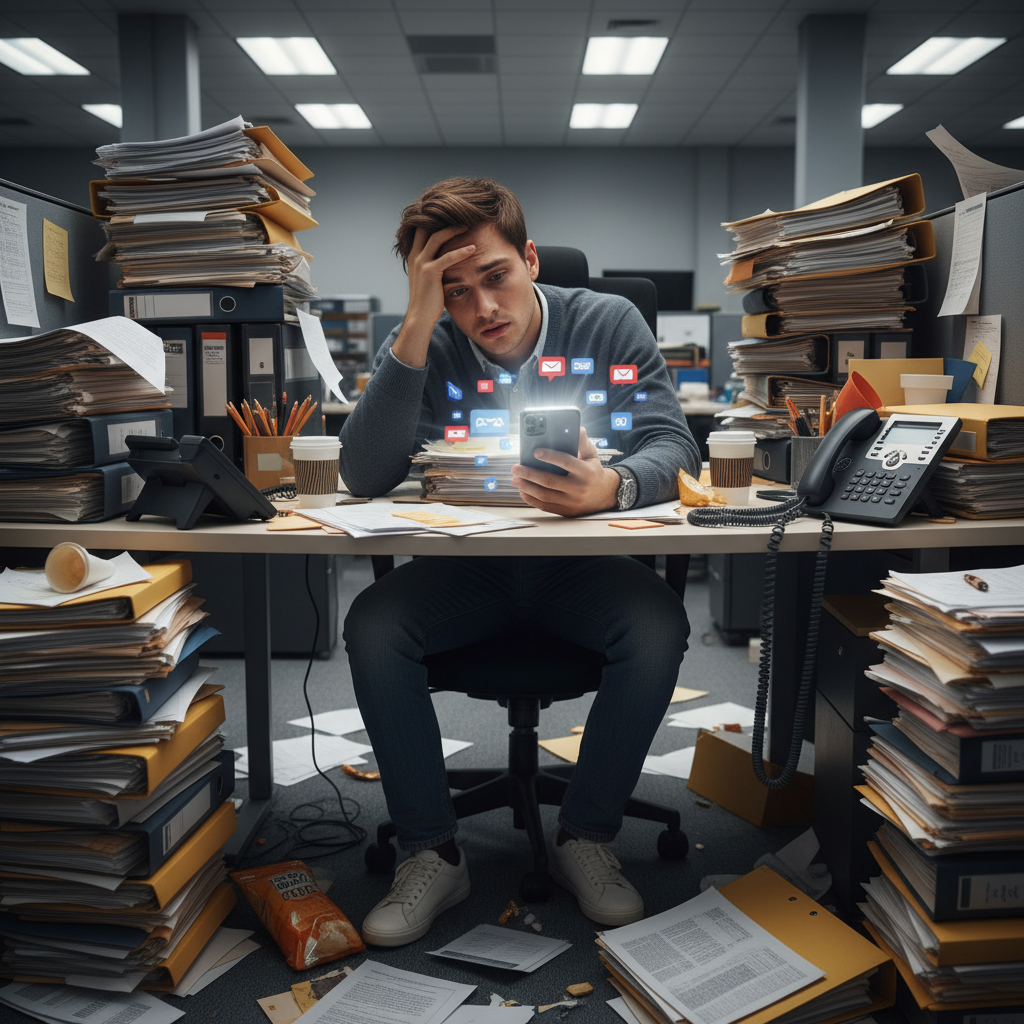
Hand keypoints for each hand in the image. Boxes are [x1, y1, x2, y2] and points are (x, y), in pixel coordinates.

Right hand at [392, 226, 475, 366]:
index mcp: (414, 255)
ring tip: (468, 225)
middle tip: (462, 213)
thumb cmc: (428, 300)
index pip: (422, 229)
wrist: (420, 317)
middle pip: (427, 226)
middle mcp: (415, 256)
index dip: (434, 219)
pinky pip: (447, 257)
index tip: (451, 214)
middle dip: (443, 217)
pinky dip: (461, 252)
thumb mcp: (429, 278)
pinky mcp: (430, 273)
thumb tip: (449, 259)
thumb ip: (435, 265)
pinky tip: (473, 249)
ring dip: (454, 229)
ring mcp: (421, 263)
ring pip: (437, 237)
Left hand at [511, 428, 619, 516]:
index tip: (535, 451)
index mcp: (586, 472)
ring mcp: (572, 502)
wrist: (605, 495)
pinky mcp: (567, 511)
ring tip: (515, 478)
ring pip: (545, 495)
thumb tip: (577, 428)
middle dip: (529, 473)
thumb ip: (582, 442)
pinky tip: (522, 491)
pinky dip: (531, 499)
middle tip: (515, 467)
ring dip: (527, 487)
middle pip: (550, 481)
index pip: (566, 462)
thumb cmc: (593, 471)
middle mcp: (579, 488)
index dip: (550, 456)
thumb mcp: (592, 456)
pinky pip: (545, 506)